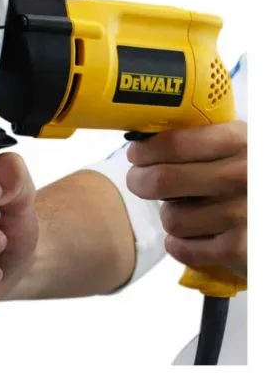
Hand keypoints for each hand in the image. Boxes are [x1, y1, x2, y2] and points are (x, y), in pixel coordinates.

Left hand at [126, 121, 246, 279]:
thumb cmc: (252, 176)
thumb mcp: (237, 145)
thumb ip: (199, 140)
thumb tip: (144, 141)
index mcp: (238, 141)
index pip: (174, 143)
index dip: (144, 151)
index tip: (136, 155)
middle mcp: (242, 175)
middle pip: (161, 180)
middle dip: (140, 182)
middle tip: (140, 181)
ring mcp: (241, 213)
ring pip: (170, 218)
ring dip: (171, 216)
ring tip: (189, 212)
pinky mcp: (239, 249)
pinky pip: (181, 248)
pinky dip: (180, 245)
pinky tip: (196, 236)